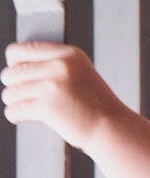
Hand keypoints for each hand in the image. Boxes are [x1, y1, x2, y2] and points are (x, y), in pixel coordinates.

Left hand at [1, 40, 122, 151]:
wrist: (112, 128)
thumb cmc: (96, 106)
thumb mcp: (80, 73)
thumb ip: (54, 65)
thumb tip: (18, 66)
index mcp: (67, 54)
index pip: (21, 50)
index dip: (13, 63)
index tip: (17, 73)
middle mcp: (59, 66)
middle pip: (11, 72)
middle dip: (13, 86)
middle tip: (21, 94)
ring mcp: (53, 86)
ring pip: (10, 92)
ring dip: (13, 101)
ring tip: (22, 106)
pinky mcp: (48, 106)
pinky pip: (15, 109)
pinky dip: (13, 115)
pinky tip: (19, 117)